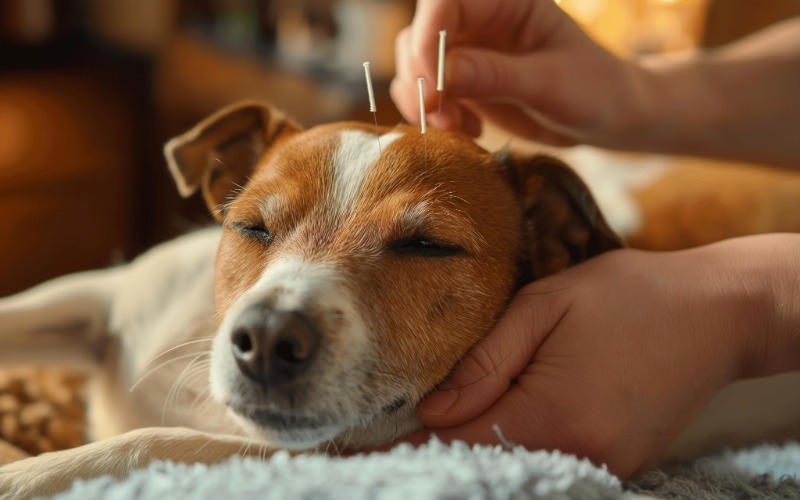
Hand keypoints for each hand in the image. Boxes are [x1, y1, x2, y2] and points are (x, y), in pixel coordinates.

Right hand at [391, 0, 648, 146]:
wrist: (609, 117)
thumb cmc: (594, 89)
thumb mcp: (550, 84)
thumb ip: (495, 76)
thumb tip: (440, 76)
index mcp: (505, 1)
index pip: (444, 2)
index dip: (428, 40)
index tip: (435, 87)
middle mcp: (480, 19)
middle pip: (418, 34)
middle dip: (421, 79)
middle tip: (442, 117)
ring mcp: (468, 51)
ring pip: (414, 65)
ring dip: (424, 102)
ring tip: (458, 128)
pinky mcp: (463, 82)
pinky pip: (427, 94)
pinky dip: (434, 115)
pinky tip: (468, 131)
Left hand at [400, 238, 795, 477]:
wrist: (718, 312)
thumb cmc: (629, 296)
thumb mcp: (546, 308)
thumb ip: (485, 362)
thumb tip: (432, 409)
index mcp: (553, 416)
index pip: (458, 444)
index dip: (408, 444)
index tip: (365, 441)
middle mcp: (579, 454)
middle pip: (485, 461)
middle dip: (437, 447)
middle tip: (391, 431)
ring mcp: (603, 464)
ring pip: (515, 464)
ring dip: (474, 446)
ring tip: (433, 423)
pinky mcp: (618, 460)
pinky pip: (548, 459)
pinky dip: (512, 444)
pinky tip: (490, 421)